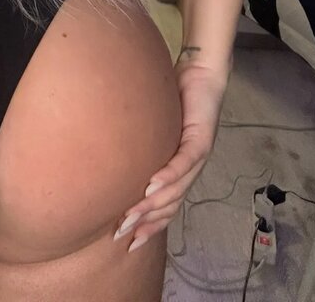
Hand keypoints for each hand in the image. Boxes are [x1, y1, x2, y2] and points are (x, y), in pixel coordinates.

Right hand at [113, 59, 228, 252]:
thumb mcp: (156, 125)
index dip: (149, 227)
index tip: (128, 242)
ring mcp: (197, 157)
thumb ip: (142, 142)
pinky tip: (152, 185)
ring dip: (153, 205)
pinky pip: (184, 161)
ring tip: (132, 215)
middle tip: (122, 234)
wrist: (202, 73)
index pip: (166, 207)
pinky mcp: (201, 139)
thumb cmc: (175, 97)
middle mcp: (190, 170)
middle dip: (146, 223)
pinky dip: (168, 175)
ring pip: (176, 189)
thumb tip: (111, 150)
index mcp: (180, 171)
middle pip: (170, 206)